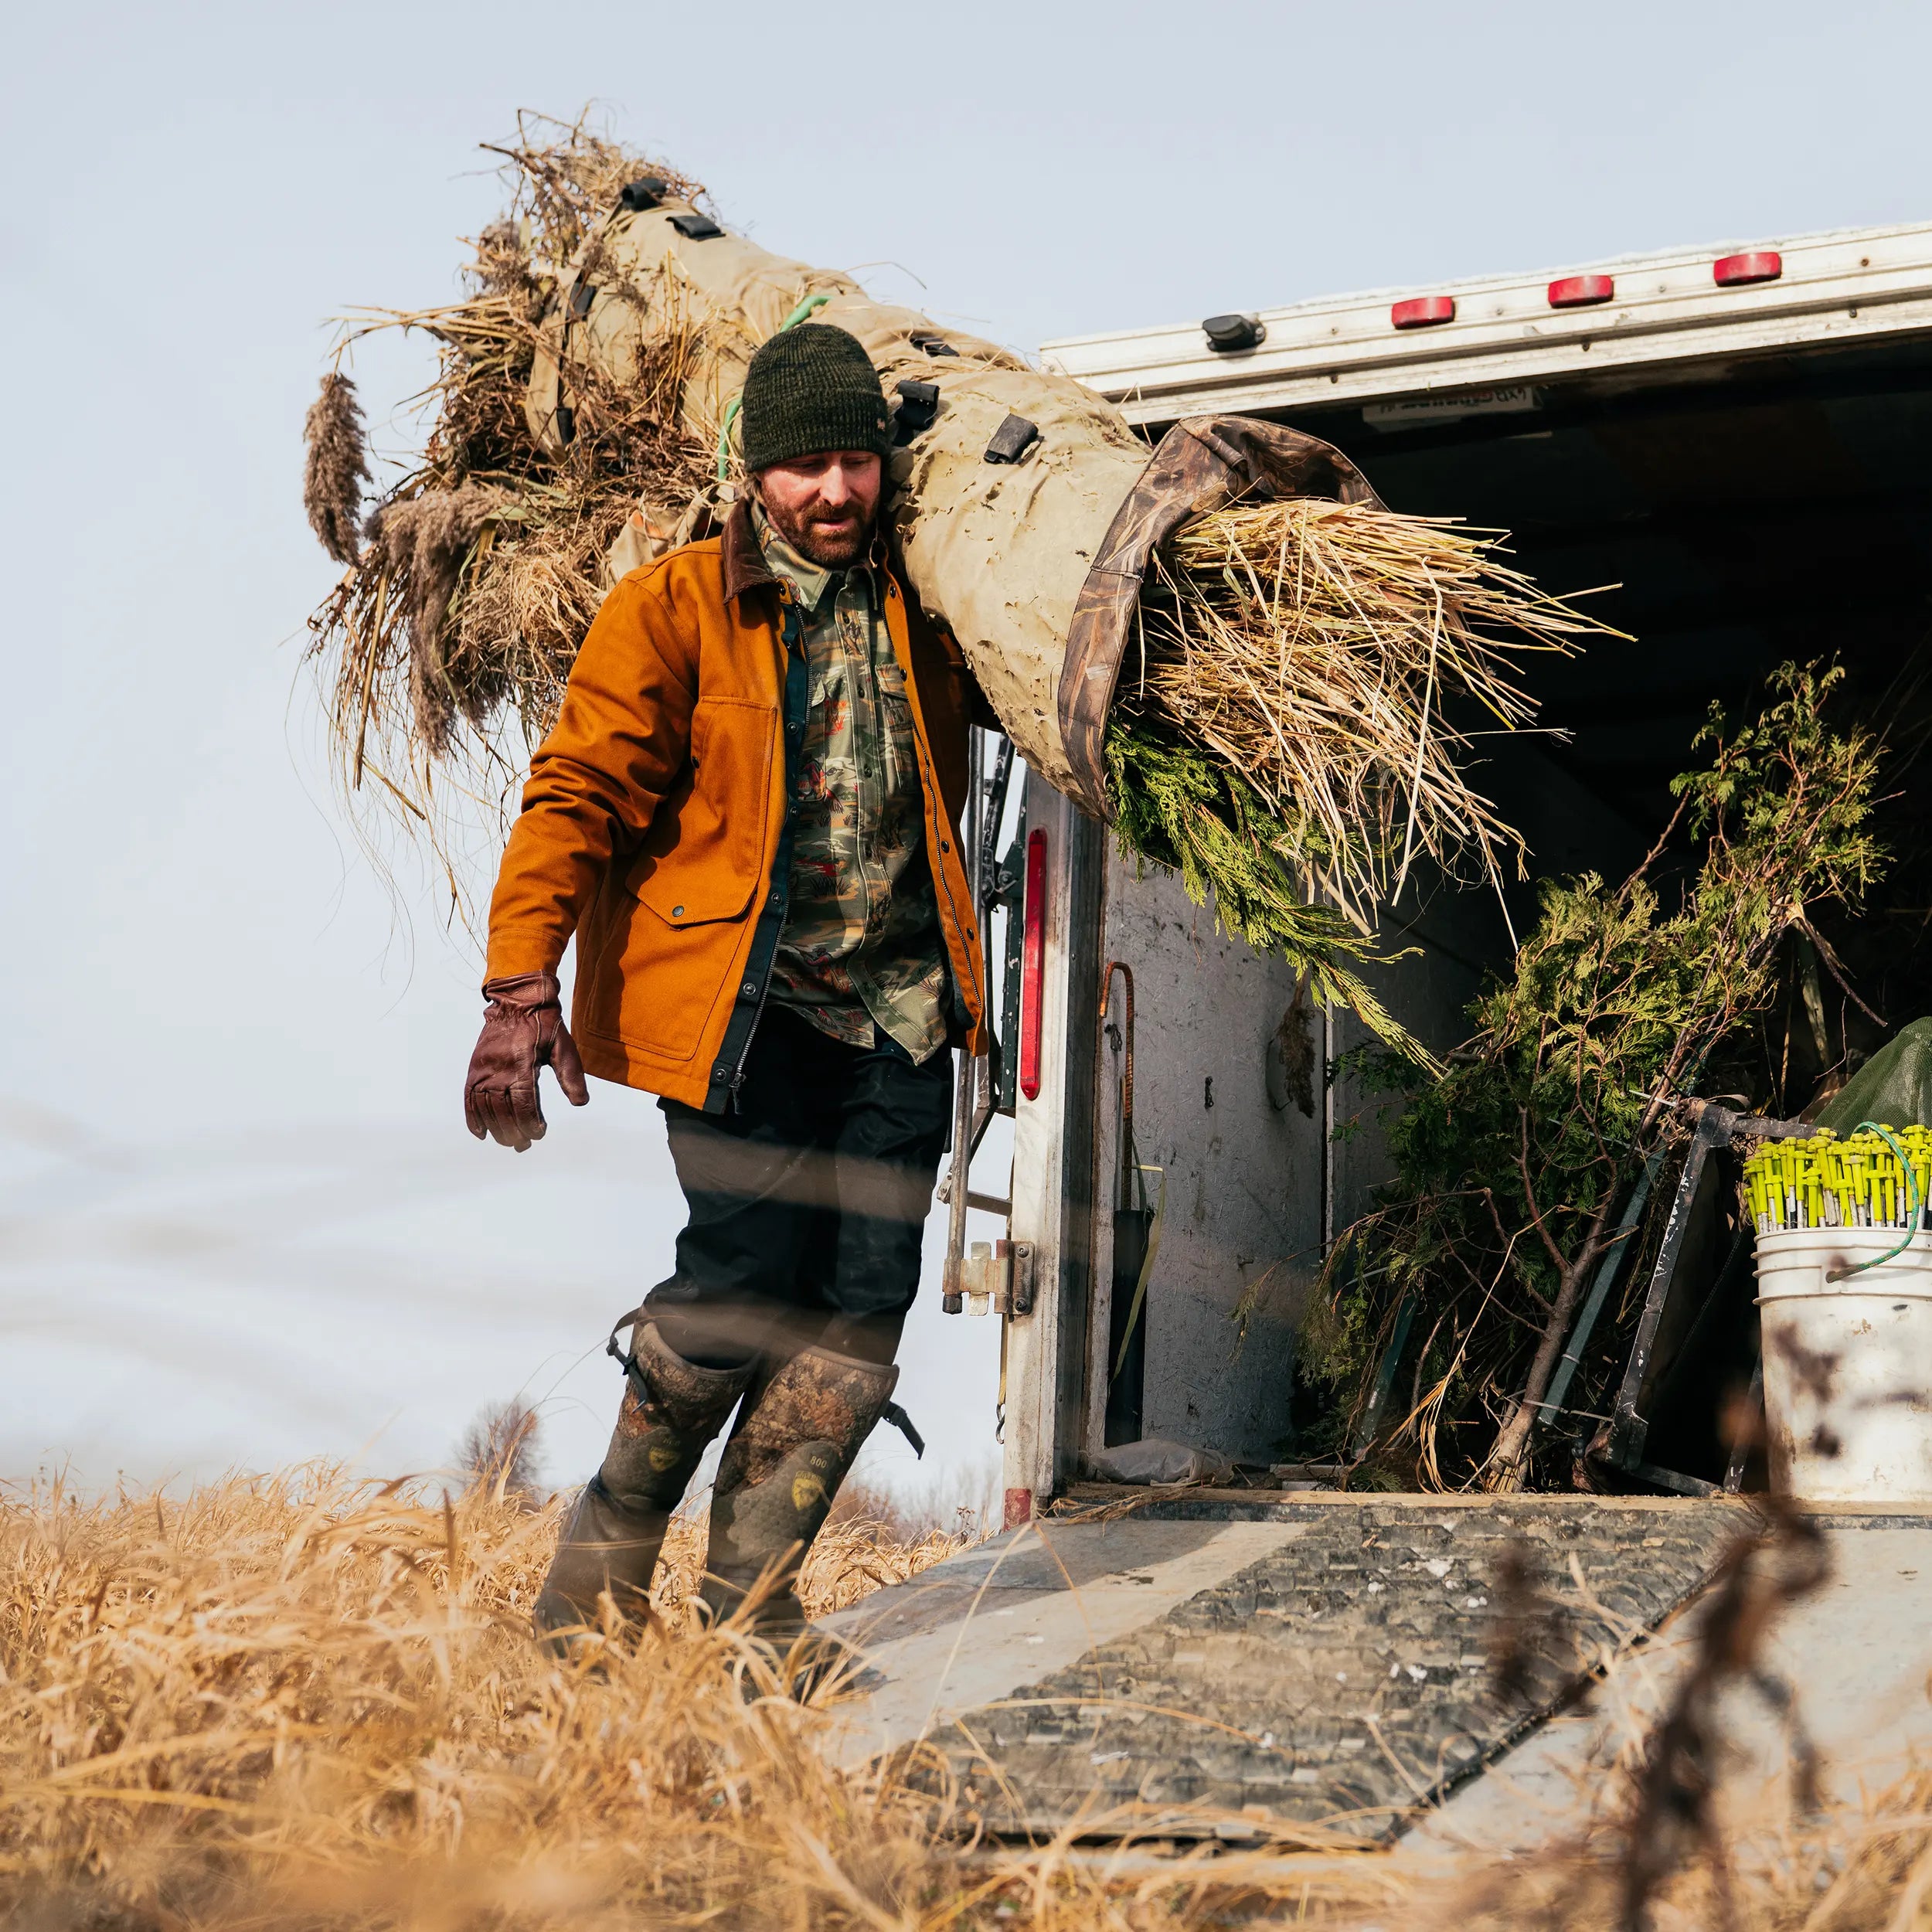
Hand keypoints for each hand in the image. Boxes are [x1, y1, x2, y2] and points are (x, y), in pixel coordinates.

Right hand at [464, 971, 589, 1150]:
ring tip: (509, 1142)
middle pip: (503, 1110)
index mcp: (522, 1064)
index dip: (530, 1122)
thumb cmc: (544, 1023)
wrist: (516, 1001)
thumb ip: (571, 1074)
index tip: (540, 1132)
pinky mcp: (474, 1068)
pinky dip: (473, 1118)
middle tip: (526, 1144)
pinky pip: (469, 1098)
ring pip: (485, 1108)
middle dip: (514, 1131)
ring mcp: (483, 1069)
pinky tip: (481, 1134)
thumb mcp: (562, 1045)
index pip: (523, 1102)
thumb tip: (581, 1102)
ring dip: (496, 1129)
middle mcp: (498, 1069)